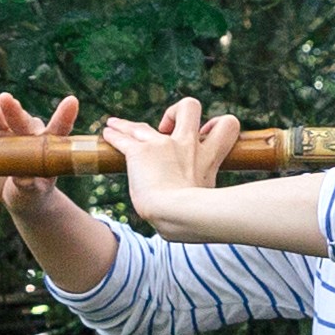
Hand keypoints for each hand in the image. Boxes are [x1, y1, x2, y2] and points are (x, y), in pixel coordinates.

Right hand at [0, 90, 116, 287]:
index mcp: (45, 143)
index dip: (64, 116)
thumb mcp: (31, 193)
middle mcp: (26, 130)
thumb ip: (29, 185)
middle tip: (5, 99)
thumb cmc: (31, 193)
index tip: (72, 102)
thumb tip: (24, 180)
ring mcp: (5, 129)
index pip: (58, 128)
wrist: (15, 193)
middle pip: (18, 118)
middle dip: (11, 110)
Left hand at [109, 94, 243, 235]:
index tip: (205, 136)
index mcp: (208, 158)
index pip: (227, 126)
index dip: (216, 126)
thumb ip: (202, 207)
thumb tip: (190, 228)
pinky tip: (107, 135)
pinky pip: (123, 138)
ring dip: (128, 126)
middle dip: (178, 112)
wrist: (180, 214)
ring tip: (116, 125)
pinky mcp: (140, 152)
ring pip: (143, 124)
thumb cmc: (198, 219)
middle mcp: (187, 145)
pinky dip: (114, 136)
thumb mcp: (211, 207)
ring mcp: (162, 145)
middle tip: (167, 129)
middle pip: (189, 106)